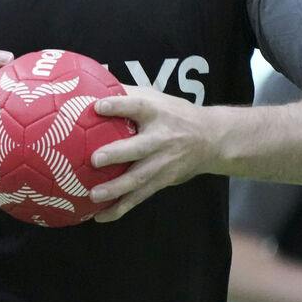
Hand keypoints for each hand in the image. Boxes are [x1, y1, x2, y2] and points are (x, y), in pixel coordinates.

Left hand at [86, 89, 221, 221]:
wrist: (212, 140)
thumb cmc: (174, 114)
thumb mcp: (156, 98)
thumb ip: (127, 93)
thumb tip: (89, 85)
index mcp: (158, 114)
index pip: (138, 107)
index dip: (118, 105)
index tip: (98, 106)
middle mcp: (161, 139)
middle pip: (139, 148)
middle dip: (117, 155)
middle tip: (95, 160)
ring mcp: (163, 163)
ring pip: (139, 178)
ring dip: (116, 189)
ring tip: (93, 195)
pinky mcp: (162, 181)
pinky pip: (140, 197)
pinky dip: (120, 208)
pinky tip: (100, 216)